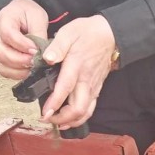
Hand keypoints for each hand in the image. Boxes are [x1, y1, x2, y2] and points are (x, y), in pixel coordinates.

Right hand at [0, 0, 48, 80]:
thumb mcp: (37, 17)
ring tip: (34, 67)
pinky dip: (16, 74)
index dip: (22, 45)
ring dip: (19, 70)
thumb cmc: (29, 14)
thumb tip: (43, 53)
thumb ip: (39, 33)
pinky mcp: (2, 58)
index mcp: (5, 20)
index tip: (36, 50)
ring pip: (2, 64)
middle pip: (1, 52)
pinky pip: (4, 71)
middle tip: (35, 61)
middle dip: (20, 60)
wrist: (21, 15)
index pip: (8, 34)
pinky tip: (29, 71)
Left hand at [39, 15, 116, 129]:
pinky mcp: (96, 89)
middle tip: (46, 119)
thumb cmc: (87, 33)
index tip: (44, 113)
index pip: (65, 89)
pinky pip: (89, 109)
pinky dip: (79, 118)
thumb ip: (57, 46)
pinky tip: (69, 119)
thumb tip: (47, 58)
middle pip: (78, 109)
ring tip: (56, 123)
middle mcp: (86, 81)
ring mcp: (93, 87)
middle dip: (62, 119)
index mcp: (76, 66)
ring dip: (71, 122)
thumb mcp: (69, 32)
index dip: (54, 104)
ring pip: (85, 113)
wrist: (110, 35)